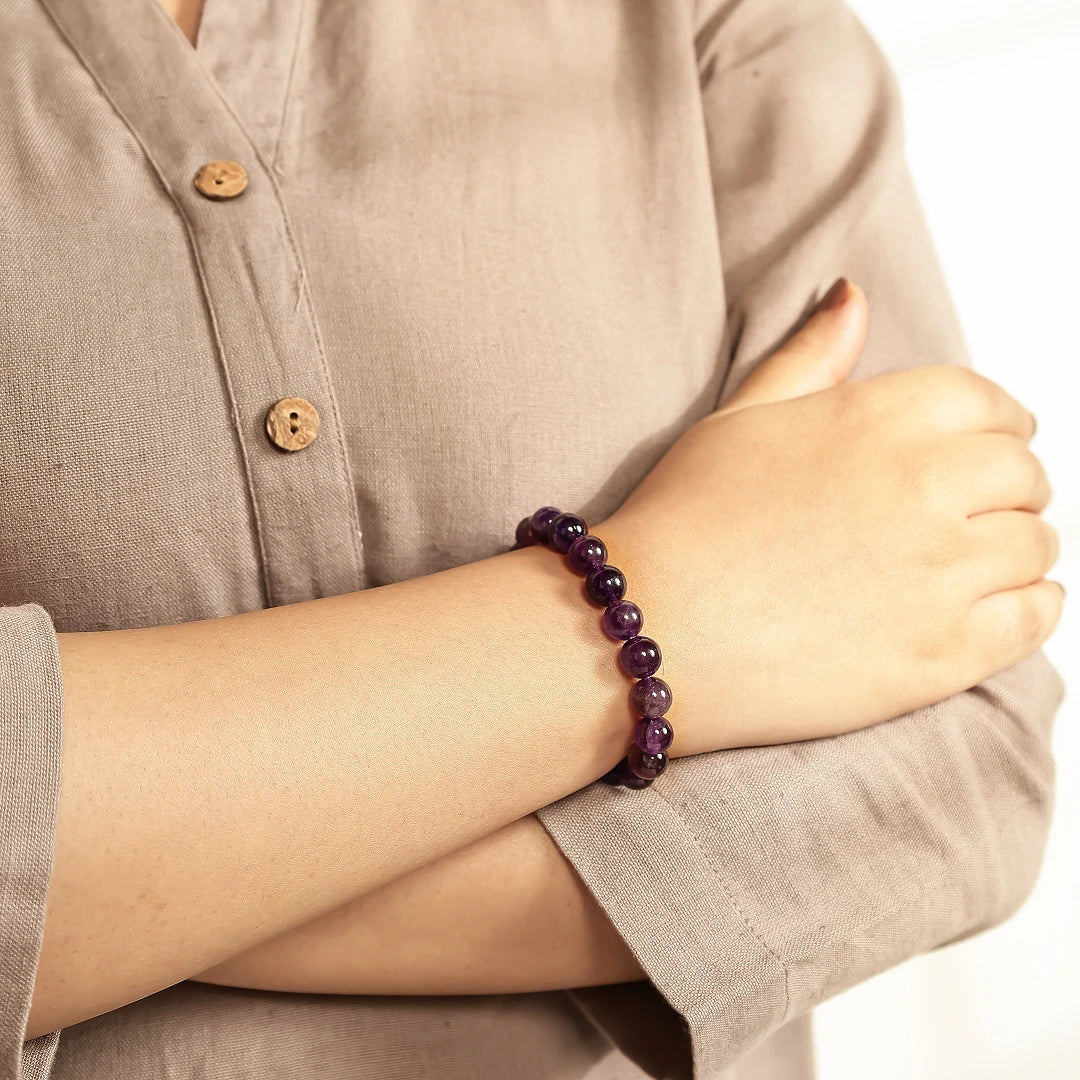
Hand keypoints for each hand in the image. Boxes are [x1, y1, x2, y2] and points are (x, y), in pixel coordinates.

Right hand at [599, 280, 1062, 755]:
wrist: (649, 627)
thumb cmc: (681, 525)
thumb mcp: (737, 419)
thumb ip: (809, 356)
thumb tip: (852, 297)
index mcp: (878, 419)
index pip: (989, 403)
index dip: (993, 425)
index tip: (983, 448)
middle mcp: (922, 486)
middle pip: (1022, 473)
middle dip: (1004, 488)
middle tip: (970, 512)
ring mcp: (939, 573)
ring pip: (1035, 544)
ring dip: (1013, 549)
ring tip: (970, 566)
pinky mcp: (942, 653)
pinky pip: (1035, 616)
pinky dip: (1029, 606)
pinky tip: (990, 608)